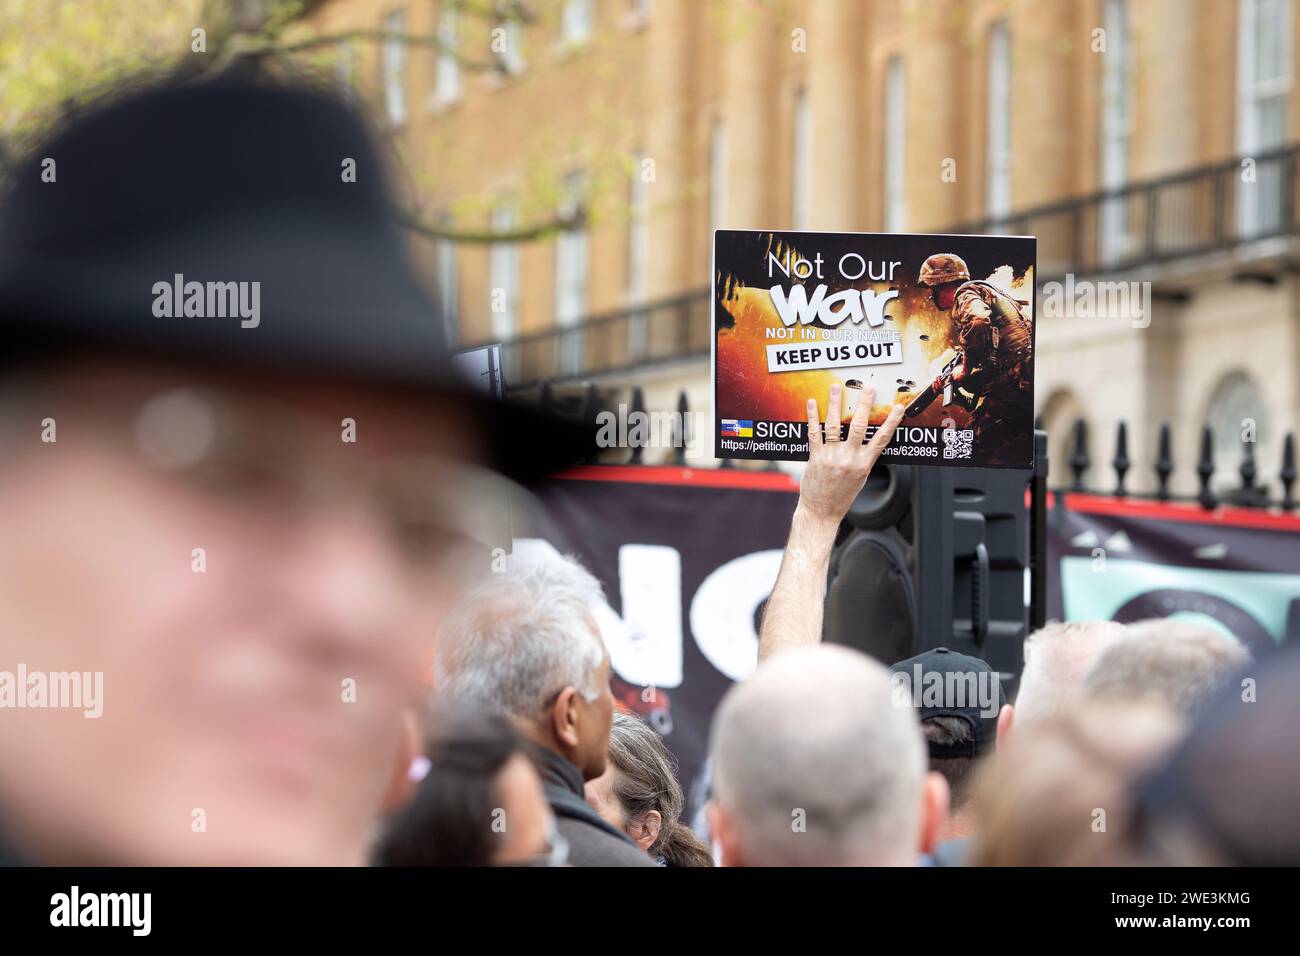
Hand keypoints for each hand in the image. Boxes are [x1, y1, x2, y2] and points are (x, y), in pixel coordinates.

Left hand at [799, 384, 904, 526]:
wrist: (822, 512)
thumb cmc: (841, 496)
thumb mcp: (860, 478)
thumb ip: (864, 458)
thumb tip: (869, 441)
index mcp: (864, 464)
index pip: (882, 438)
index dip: (891, 421)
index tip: (898, 408)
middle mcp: (849, 458)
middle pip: (859, 426)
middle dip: (864, 404)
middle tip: (867, 387)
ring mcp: (831, 457)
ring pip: (835, 425)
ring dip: (836, 403)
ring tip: (836, 387)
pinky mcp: (816, 457)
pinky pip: (814, 433)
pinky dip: (813, 416)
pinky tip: (812, 403)